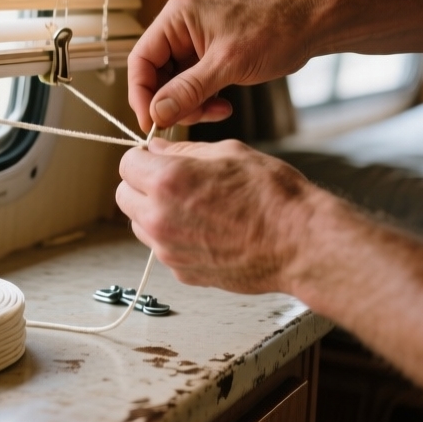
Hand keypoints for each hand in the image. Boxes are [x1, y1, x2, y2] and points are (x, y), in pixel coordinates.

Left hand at [116, 138, 317, 293]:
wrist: (299, 244)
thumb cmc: (273, 195)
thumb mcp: (229, 153)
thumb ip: (185, 151)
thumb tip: (159, 149)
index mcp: (167, 181)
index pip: (127, 164)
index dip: (142, 158)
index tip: (157, 159)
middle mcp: (160, 218)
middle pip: (124, 196)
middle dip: (141, 185)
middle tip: (173, 180)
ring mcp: (169, 250)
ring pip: (140, 224)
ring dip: (154, 212)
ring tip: (194, 205)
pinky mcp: (182, 272)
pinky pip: (163, 248)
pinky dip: (175, 237)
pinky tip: (207, 229)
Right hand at [128, 0, 314, 131]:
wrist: (307, 28)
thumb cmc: (271, 32)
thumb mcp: (227, 65)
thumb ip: (188, 90)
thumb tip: (157, 113)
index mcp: (176, 19)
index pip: (141, 61)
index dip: (141, 94)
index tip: (151, 123)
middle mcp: (180, 30)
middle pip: (155, 76)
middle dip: (172, 103)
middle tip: (190, 119)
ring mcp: (194, 45)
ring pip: (174, 86)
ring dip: (191, 106)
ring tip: (216, 111)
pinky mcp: (208, 59)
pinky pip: (192, 87)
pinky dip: (203, 102)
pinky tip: (223, 107)